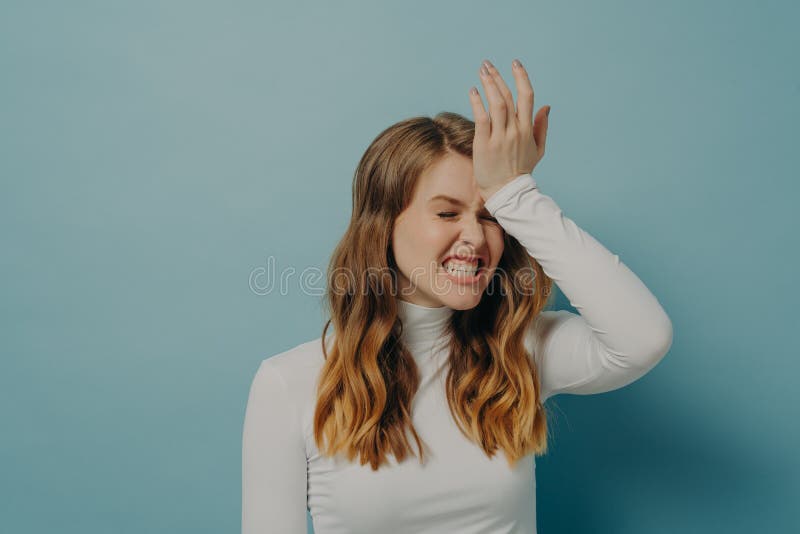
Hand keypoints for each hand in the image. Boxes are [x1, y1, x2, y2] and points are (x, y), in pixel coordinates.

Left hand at [468, 59, 549, 199]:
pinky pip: (482, 118)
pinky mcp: (485, 144)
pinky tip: (473, 91)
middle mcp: (515, 130)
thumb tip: (546, 106)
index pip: (527, 96)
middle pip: (508, 97)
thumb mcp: (538, 149)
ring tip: (482, 71)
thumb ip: (542, 127)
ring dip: (489, 85)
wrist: (507, 192)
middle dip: (498, 77)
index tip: (515, 63)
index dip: (521, 77)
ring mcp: (500, 137)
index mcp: (528, 129)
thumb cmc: (521, 171)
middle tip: (487, 64)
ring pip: (496, 104)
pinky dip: (477, 103)